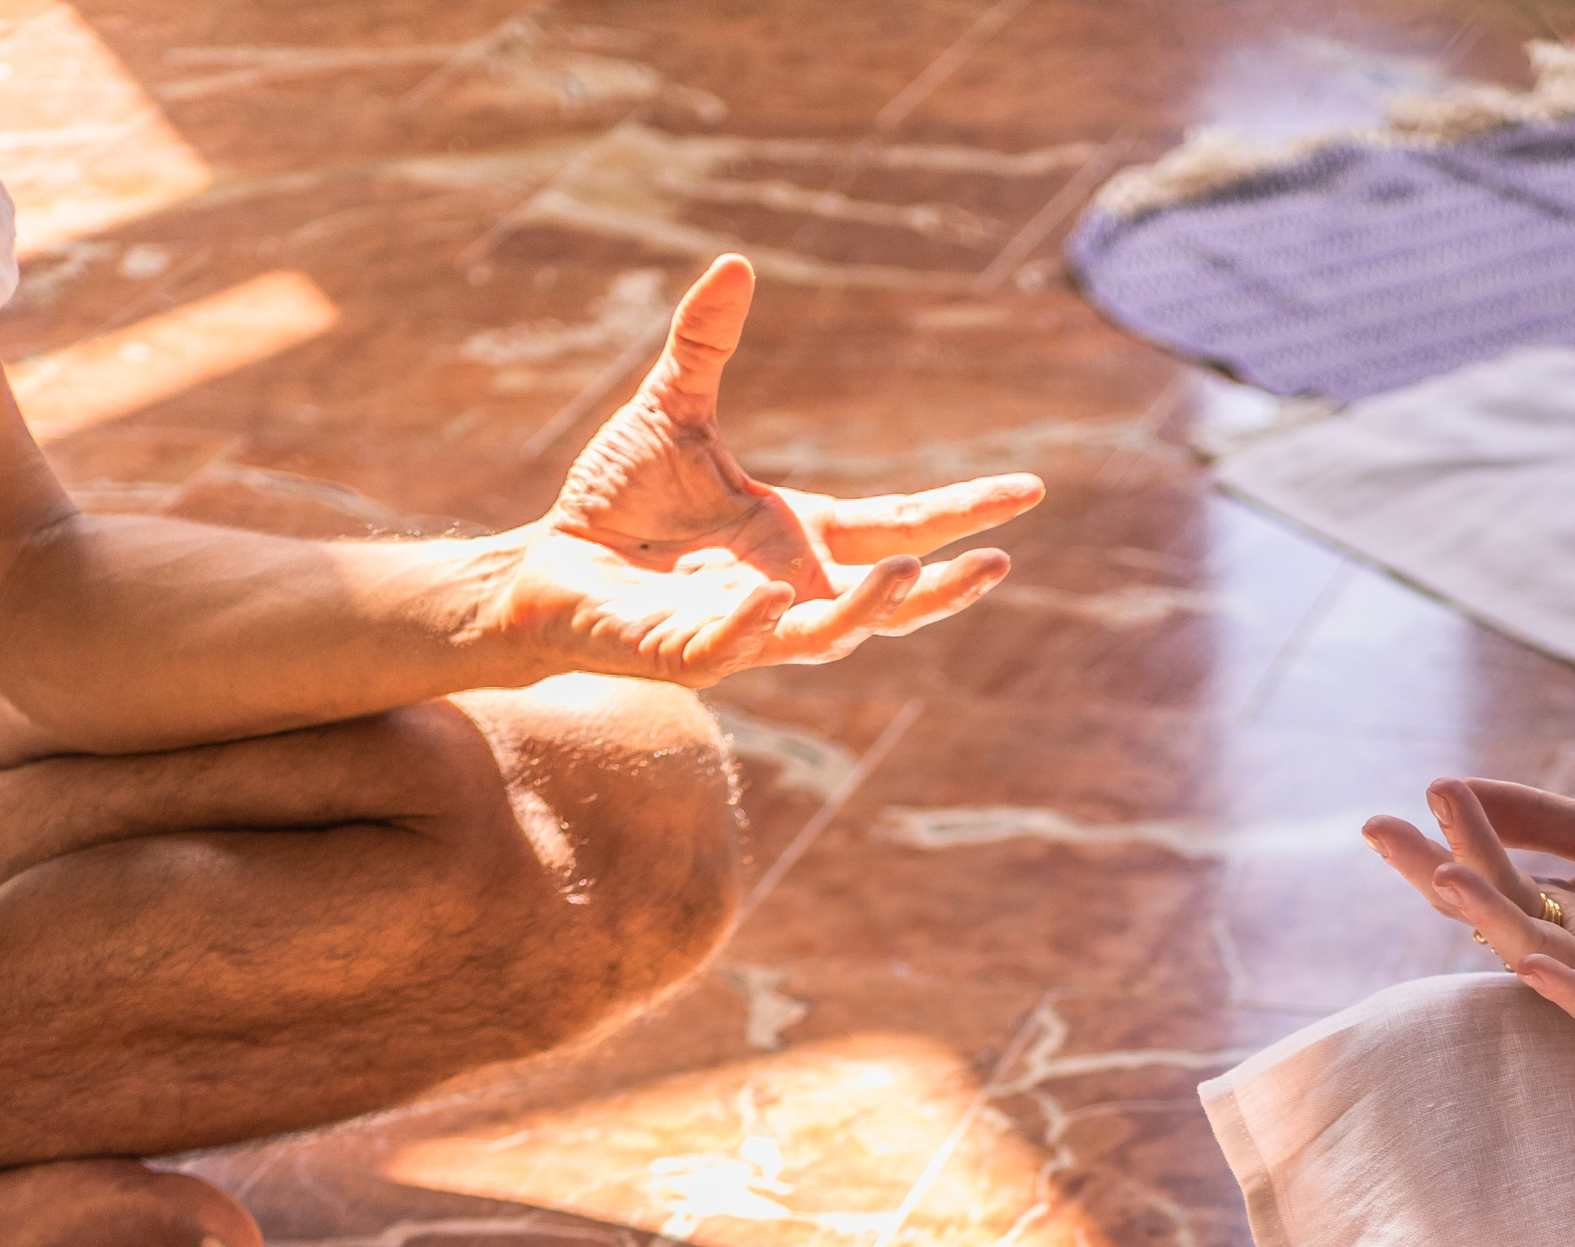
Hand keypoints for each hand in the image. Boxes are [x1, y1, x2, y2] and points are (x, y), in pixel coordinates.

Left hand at [491, 256, 1042, 685]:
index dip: (961, 510)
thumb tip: (737, 263)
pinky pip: (736, 647)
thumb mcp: (671, 414)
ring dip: (873, 609)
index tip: (1028, 491)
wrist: (546, 568)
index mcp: (800, 538)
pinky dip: (755, 625)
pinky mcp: (694, 655)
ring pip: (831, 635)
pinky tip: (773, 598)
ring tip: (911, 572)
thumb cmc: (614, 502)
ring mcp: (749, 629)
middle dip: (945, 588)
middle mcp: (791, 590)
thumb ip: (706, 347)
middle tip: (998, 564)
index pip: (897, 524)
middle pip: (890, 598)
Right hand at [1363, 777, 1574, 1023]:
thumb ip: (1540, 816)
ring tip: (1447, 878)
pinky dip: (1563, 985)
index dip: (1438, 846)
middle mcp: (1573, 945)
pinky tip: (1528, 958)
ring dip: (1488, 917)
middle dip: (1438, 874)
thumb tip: (1454, 790)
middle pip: (1492, 913)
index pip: (1485, 875)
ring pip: (1533, 950)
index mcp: (1560, 905)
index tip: (1385, 817)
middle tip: (1384, 836)